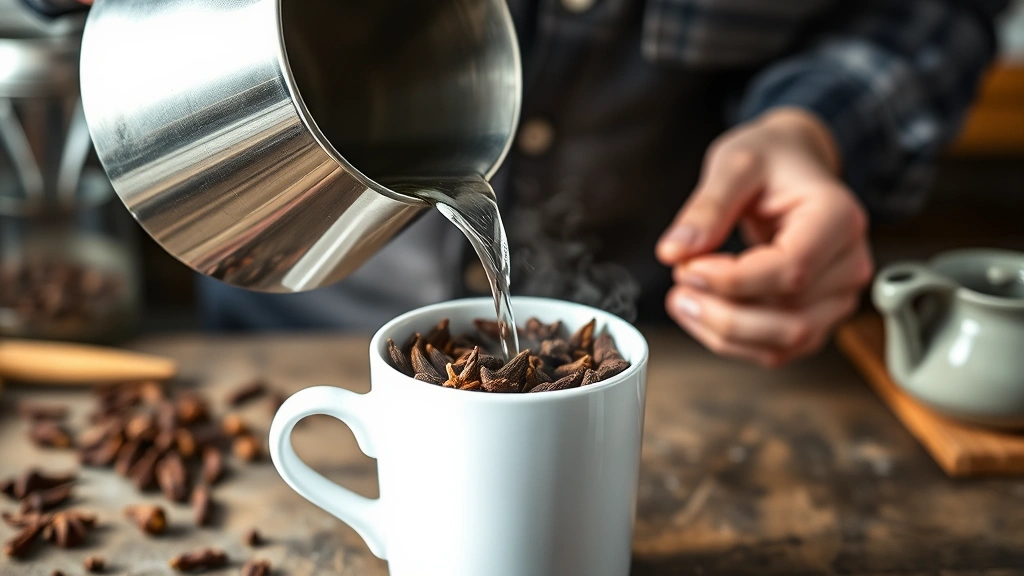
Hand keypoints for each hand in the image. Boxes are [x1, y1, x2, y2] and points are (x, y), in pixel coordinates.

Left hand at [656, 108, 872, 366]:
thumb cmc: (769, 158)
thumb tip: (674, 252)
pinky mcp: (819, 316)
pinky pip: (777, 349)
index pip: (790, 271)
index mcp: (839, 218)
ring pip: (784, 343)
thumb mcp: (734, 164)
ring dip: (724, 333)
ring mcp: (839, 296)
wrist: (791, 164)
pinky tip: (701, 311)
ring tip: (682, 299)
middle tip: (678, 283)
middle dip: (723, 312)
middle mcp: (850, 263)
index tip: (685, 266)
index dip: (731, 280)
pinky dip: (733, 341)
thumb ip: (706, 207)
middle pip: (790, 317)